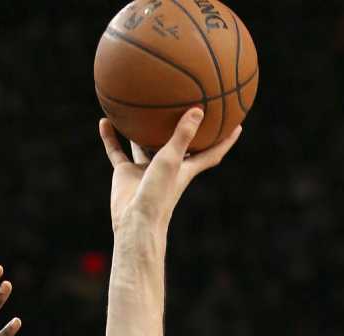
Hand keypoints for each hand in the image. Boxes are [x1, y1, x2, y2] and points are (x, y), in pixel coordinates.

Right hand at [101, 109, 241, 234]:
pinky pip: (117, 151)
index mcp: (185, 169)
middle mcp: (167, 168)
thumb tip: (199, 109)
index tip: (237, 125)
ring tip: (143, 106)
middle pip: (178, 145)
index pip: (210, 153)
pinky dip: (110, 137)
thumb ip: (183, 136)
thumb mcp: (172, 161)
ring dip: (142, 129)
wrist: (134, 223)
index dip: (224, 141)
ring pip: (144, 144)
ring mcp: (145, 170)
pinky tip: (105, 119)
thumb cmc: (158, 195)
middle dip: (185, 129)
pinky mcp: (126, 173)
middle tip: (191, 104)